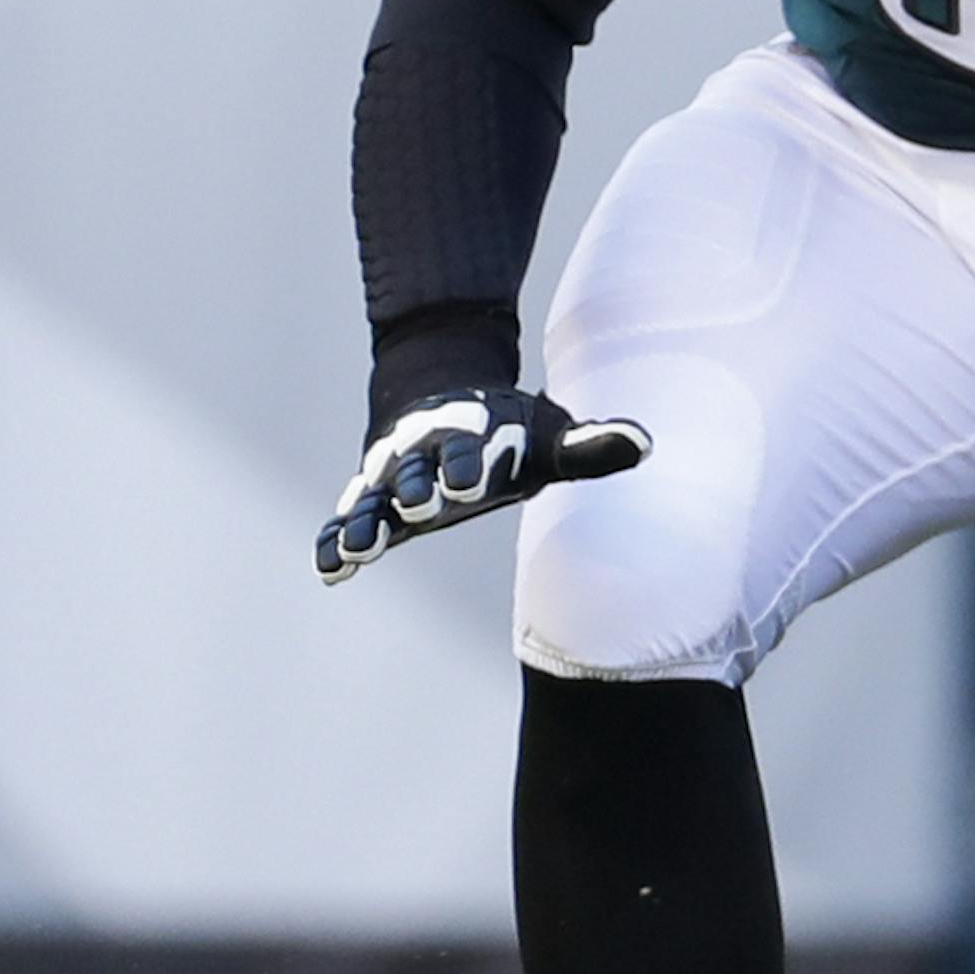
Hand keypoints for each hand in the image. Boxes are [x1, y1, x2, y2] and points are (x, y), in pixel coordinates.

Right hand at [315, 389, 648, 584]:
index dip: (465, 466)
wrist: (445, 402)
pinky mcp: (372, 501)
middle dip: (412, 490)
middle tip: (413, 508)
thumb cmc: (508, 433)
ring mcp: (391, 480)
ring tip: (355, 550)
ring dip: (362, 523)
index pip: (467, 453)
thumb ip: (590, 447)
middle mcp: (423, 457)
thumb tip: (644, 443)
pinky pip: (345, 519)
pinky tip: (329, 571)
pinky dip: (333, 542)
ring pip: (371, 501)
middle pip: (414, 475)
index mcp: (470, 439)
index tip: (465, 484)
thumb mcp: (549, 437)